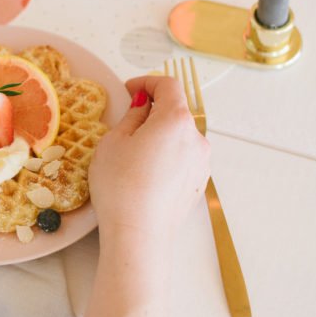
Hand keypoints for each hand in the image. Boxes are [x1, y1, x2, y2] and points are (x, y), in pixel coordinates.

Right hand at [89, 75, 209, 262]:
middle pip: (177, 111)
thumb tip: (141, 107)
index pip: (168, 86)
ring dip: (161, 134)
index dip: (147, 82)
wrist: (138, 234)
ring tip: (134, 151)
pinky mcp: (198, 183)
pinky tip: (146, 171)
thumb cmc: (121, 186)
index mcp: (176, 120)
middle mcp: (196, 138)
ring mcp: (200, 163)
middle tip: (128, 120)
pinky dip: (167, 154)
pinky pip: (183, 157)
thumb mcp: (114, 142)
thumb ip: (132, 116)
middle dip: (154, 109)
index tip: (130, 89)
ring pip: (180, 136)